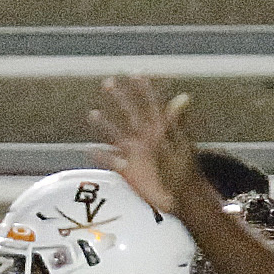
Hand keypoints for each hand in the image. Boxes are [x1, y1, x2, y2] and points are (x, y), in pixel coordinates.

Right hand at [87, 76, 201, 217]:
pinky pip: (111, 161)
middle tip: (108, 82)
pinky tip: (89, 149)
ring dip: (104, 125)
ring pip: (116, 136)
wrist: (181, 200)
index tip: (137, 74)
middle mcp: (145, 140)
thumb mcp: (179, 144)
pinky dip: (100, 156)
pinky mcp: (129, 172)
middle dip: (119, 99)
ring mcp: (136, 156)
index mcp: (159, 131)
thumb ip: (175, 121)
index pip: (151, 105)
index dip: (144, 90)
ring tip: (93, 114)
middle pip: (130, 115)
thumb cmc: (184, 173)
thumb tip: (183, 97)